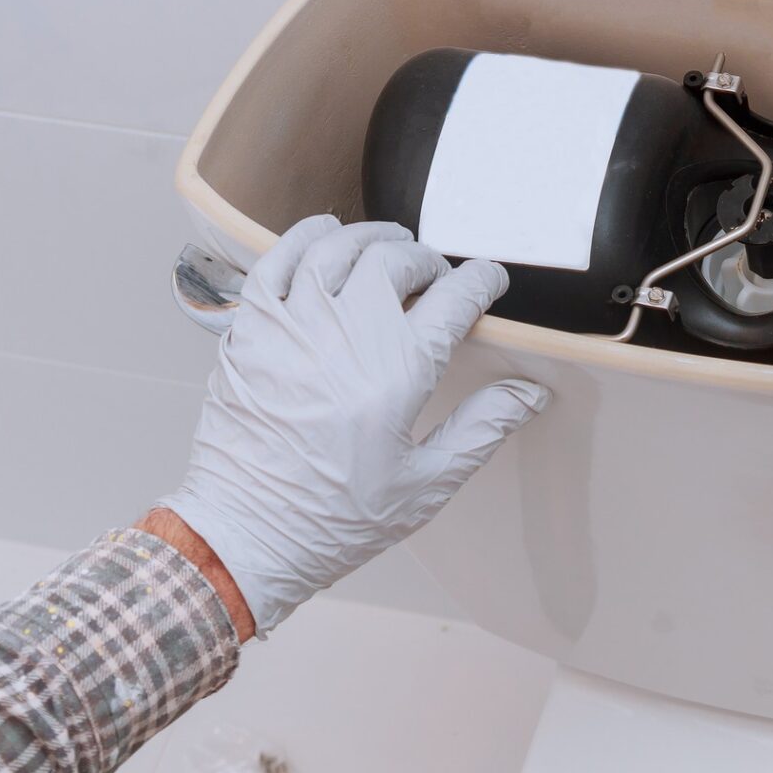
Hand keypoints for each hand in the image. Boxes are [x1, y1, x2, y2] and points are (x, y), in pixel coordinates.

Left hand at [159, 215, 546, 634]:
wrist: (242, 537)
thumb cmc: (331, 520)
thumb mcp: (425, 486)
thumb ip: (481, 429)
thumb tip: (530, 391)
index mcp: (396, 375)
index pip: (454, 298)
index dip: (482, 280)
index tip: (489, 281)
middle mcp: (343, 338)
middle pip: (398, 260)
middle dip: (429, 260)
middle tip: (438, 278)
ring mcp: (291, 328)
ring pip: (339, 247)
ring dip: (374, 238)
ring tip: (392, 246)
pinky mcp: (249, 332)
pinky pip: (277, 259)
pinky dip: (307, 237)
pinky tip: (326, 235)